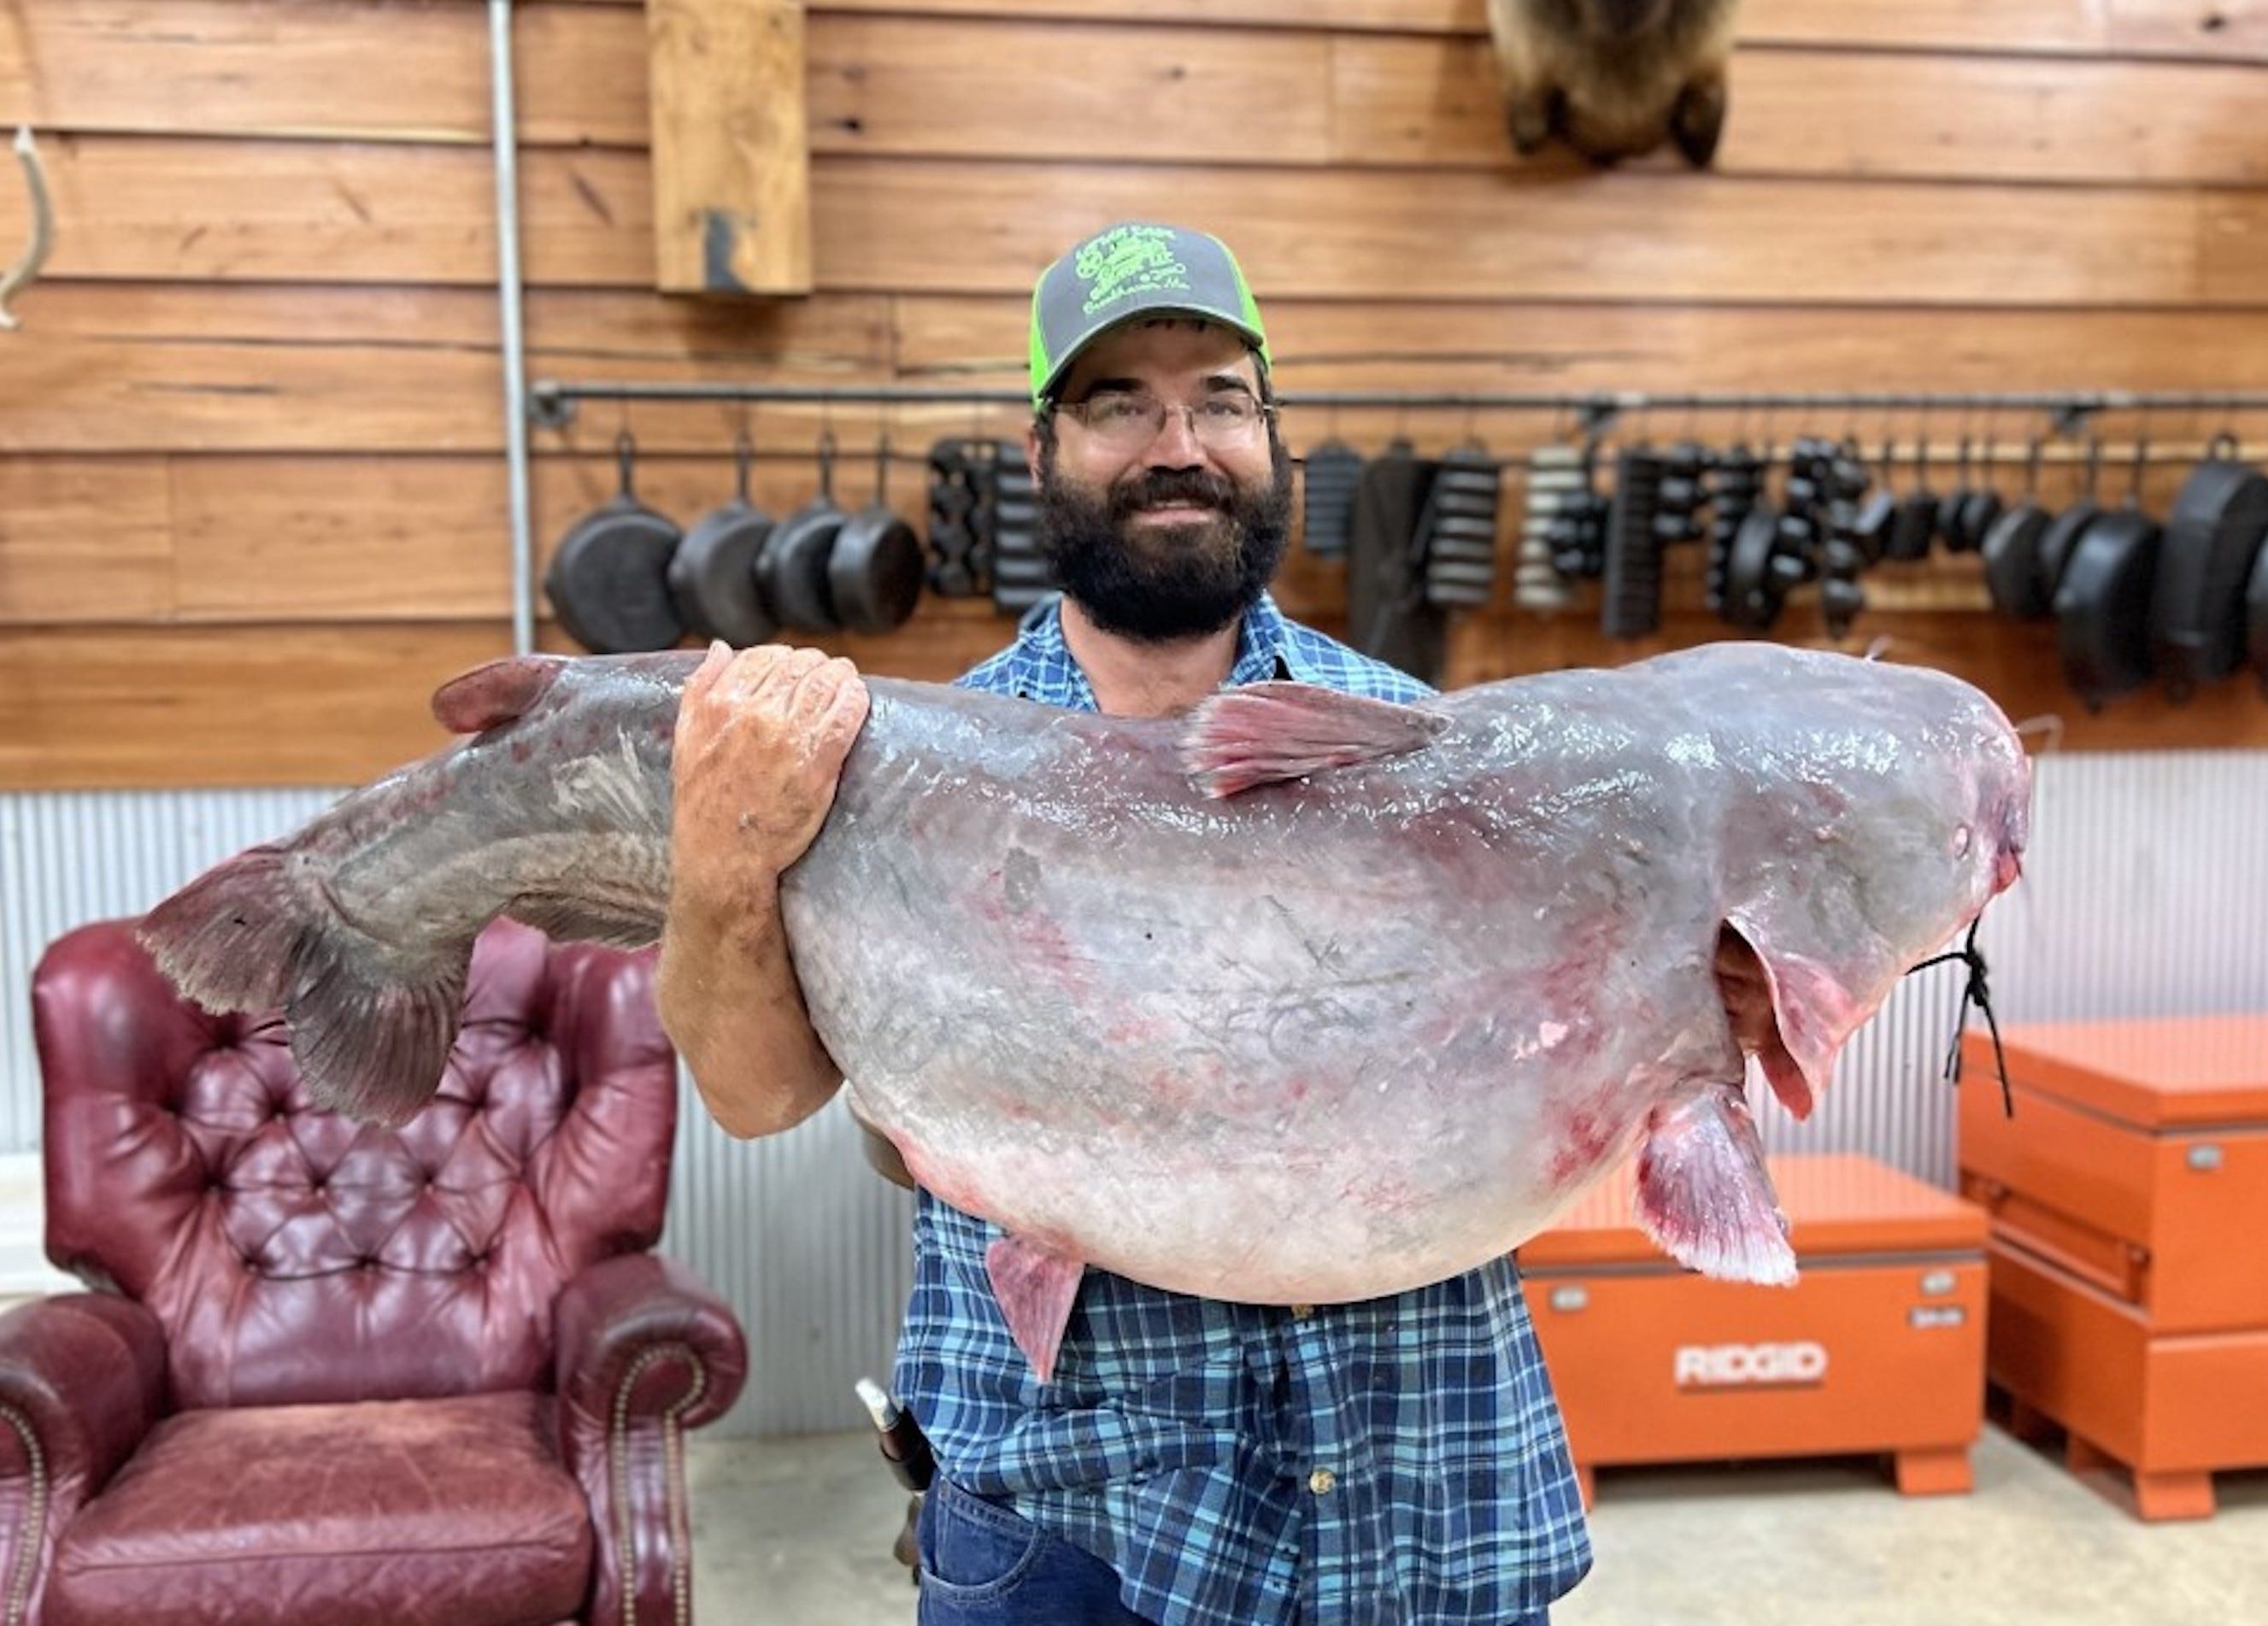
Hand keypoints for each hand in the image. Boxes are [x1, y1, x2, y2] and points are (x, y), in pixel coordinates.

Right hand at [670, 643, 869, 920]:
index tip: (794, 669)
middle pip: (800, 666)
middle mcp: (756, 713)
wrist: (723, 853)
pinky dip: (855, 699)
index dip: (784, 659)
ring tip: (846, 681)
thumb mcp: (685, 738)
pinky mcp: (820, 761)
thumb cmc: (703, 801)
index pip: (765, 657)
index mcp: (722, 703)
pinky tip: (857, 698)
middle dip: (815, 666)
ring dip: (840, 677)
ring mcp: (790, 736)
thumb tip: (720, 648)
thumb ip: (699, 687)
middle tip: (825, 674)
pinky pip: (846, 714)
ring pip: (827, 683)